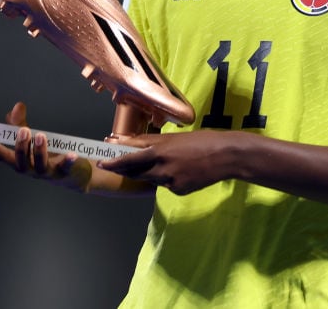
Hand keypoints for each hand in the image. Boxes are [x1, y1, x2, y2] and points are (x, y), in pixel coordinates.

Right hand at [0, 101, 92, 192]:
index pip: (4, 157)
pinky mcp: (64, 173)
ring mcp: (47, 173)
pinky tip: (72, 153)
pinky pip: (65, 168)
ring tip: (41, 135)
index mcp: (21, 162)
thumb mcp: (32, 140)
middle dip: (21, 147)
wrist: (74, 174)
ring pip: (40, 165)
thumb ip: (22, 125)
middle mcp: (31, 170)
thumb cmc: (48, 155)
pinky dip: (68, 161)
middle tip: (24, 130)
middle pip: (21, 163)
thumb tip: (17, 107)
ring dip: (39, 151)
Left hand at [97, 130, 234, 195]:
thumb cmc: (202, 141)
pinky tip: (183, 172)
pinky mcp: (178, 190)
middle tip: (111, 166)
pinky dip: (169, 179)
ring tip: (164, 162)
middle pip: (135, 171)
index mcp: (161, 149)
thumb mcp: (175, 138)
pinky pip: (166, 186)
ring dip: (149, 172)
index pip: (130, 157)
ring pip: (151, 178)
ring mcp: (170, 180)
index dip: (114, 161)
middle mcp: (162, 166)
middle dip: (122, 169)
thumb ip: (153, 142)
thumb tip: (132, 143)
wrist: (226, 156)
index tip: (101, 162)